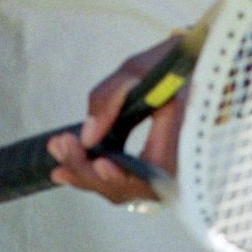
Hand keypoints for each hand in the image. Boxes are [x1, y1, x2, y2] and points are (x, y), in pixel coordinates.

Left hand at [47, 36, 184, 206]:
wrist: (193, 63)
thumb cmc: (170, 63)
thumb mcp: (138, 69)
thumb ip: (110, 99)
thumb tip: (87, 137)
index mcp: (183, 140)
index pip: (150, 176)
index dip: (122, 177)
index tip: (98, 162)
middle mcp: (176, 164)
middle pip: (128, 188)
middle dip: (89, 172)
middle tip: (59, 146)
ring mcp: (162, 169)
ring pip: (121, 187)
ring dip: (86, 172)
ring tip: (58, 149)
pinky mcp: (149, 165)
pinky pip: (121, 177)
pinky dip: (94, 172)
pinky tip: (68, 163)